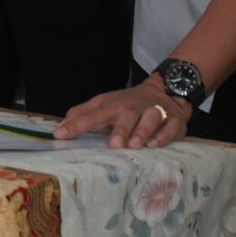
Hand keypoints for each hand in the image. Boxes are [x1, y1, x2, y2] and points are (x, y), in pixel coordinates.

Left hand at [53, 75, 191, 147]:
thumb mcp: (105, 104)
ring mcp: (156, 113)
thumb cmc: (129, 104)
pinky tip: (155, 144)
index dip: (77, 124)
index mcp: (114, 105)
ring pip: (151, 119)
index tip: (61, 134)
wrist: (165, 91)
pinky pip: (171, 127)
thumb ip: (84, 114)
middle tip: (114, 143)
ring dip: (143, 131)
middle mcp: (134, 108)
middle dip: (120, 128)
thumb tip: (61, 124)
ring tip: (135, 145)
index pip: (94, 114)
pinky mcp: (174, 121)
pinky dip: (164, 136)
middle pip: (127, 115)